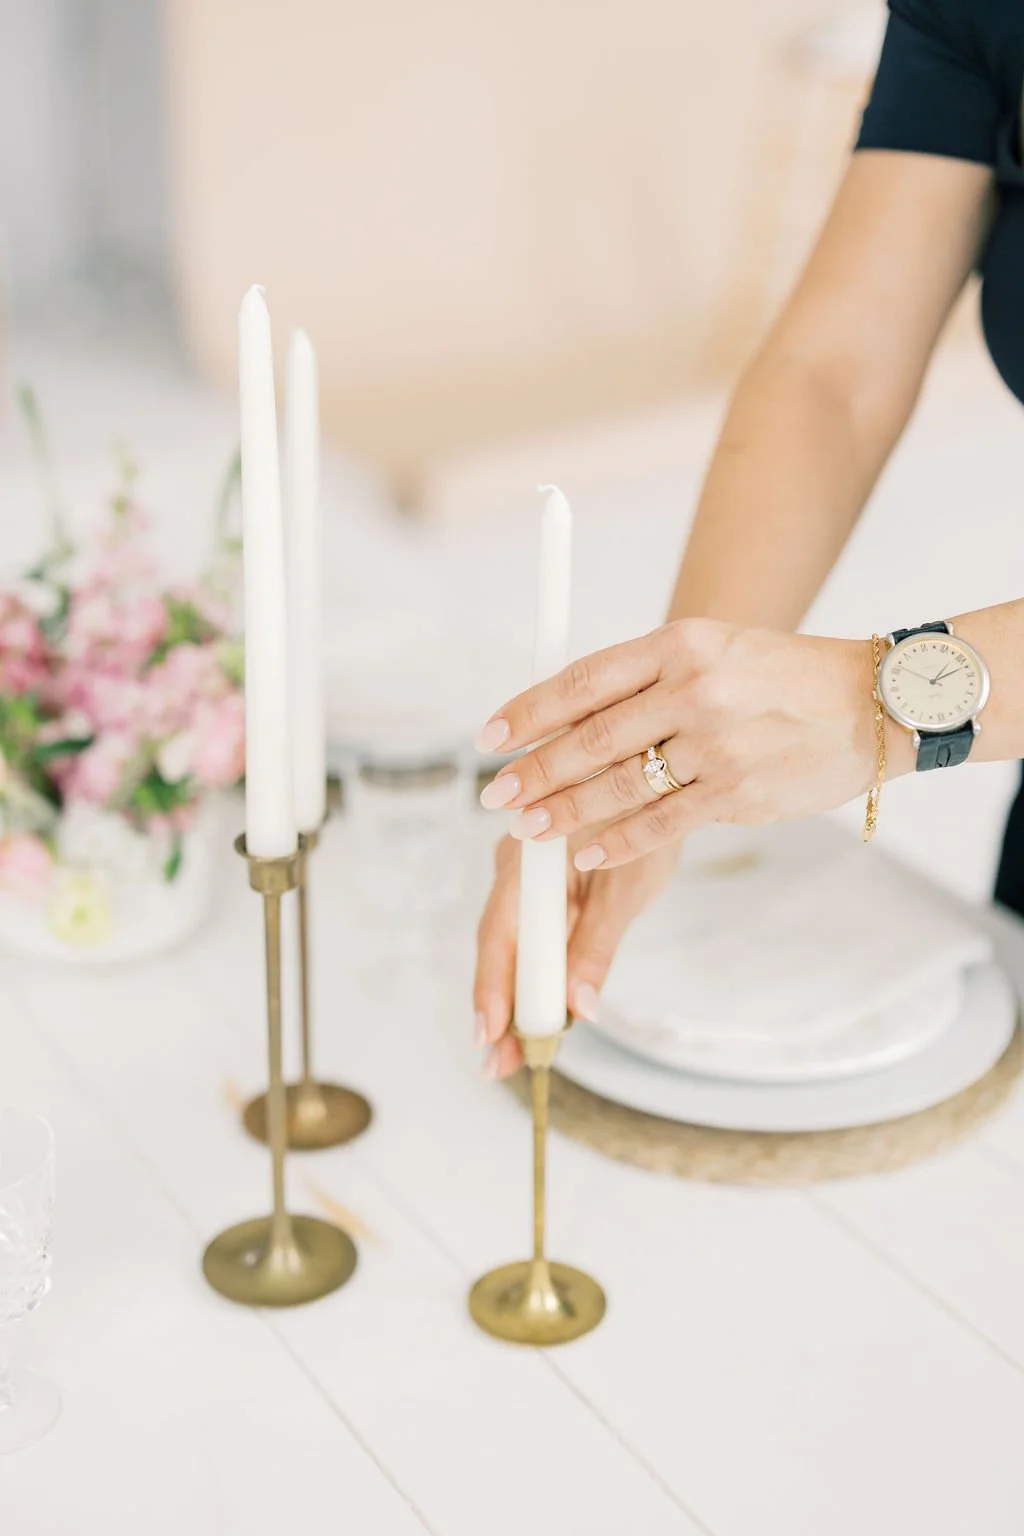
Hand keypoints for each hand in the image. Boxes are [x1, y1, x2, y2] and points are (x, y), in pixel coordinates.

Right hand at [473, 834, 677, 1077]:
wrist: (657, 780)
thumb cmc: (646, 820)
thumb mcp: (627, 888)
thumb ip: (597, 945)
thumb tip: (579, 1008)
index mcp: (529, 856)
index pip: (500, 933)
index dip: (494, 986)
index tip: (492, 1035)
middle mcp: (515, 869)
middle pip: (499, 949)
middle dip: (498, 1010)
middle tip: (498, 1066)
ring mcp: (525, 883)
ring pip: (513, 951)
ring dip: (514, 1002)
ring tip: (511, 1057)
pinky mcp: (542, 896)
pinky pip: (531, 944)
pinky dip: (534, 982)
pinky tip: (536, 1021)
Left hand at [475, 618, 898, 871]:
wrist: (871, 702)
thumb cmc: (781, 677)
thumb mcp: (712, 651)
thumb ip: (646, 681)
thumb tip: (566, 719)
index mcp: (679, 642)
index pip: (584, 680)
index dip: (528, 711)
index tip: (489, 737)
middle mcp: (694, 688)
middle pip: (592, 737)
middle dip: (535, 771)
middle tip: (495, 795)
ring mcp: (717, 742)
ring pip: (620, 785)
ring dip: (564, 812)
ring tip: (525, 830)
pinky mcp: (737, 791)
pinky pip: (662, 823)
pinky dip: (617, 841)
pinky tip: (585, 851)